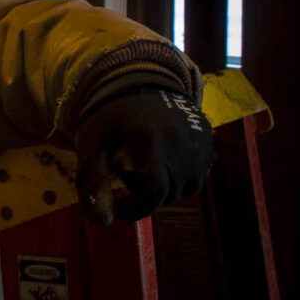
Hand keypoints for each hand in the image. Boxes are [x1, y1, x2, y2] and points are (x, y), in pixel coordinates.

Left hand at [74, 86, 213, 222]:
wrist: (139, 77)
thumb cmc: (110, 115)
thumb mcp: (91, 143)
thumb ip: (92, 181)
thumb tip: (101, 222)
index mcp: (149, 139)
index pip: (154, 191)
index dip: (137, 208)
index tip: (121, 209)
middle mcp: (180, 139)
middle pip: (169, 192)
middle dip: (146, 193)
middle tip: (127, 176)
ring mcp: (199, 138)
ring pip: (186, 186)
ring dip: (166, 185)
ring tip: (146, 163)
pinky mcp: (208, 137)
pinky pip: (199, 172)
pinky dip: (182, 174)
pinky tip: (164, 157)